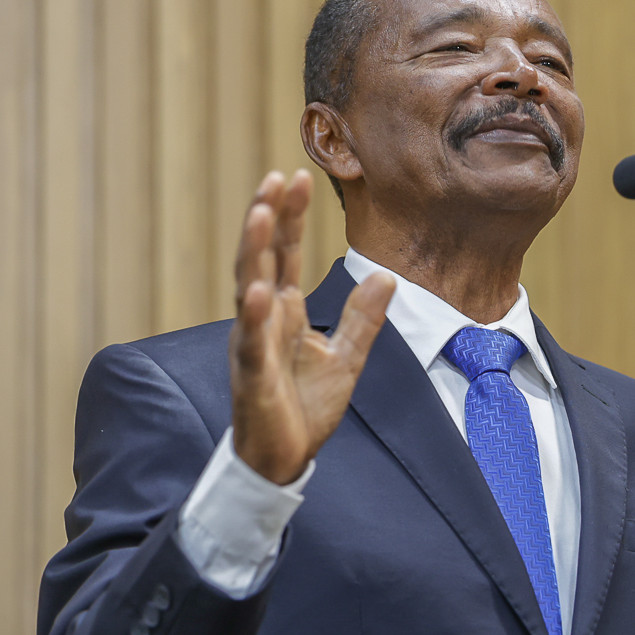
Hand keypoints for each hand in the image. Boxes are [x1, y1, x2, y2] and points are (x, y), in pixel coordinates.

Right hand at [229, 170, 394, 483]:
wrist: (284, 458)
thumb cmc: (305, 407)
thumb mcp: (347, 357)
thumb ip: (363, 317)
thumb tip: (386, 277)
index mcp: (284, 312)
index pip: (285, 254)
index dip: (289, 216)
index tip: (296, 176)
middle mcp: (263, 320)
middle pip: (262, 258)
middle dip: (266, 217)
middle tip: (275, 177)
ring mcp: (253, 344)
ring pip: (247, 288)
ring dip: (251, 250)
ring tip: (258, 212)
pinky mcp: (252, 376)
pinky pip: (251, 341)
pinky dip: (253, 315)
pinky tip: (259, 290)